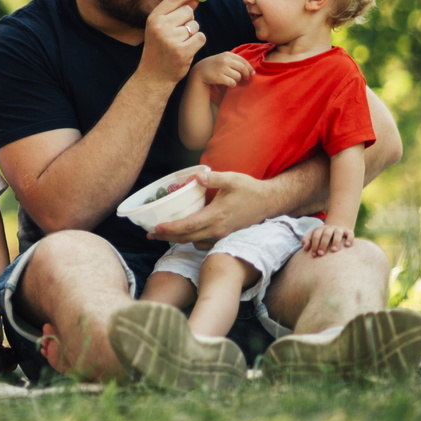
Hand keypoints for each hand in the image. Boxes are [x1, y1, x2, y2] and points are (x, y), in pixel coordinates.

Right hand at [138, 0, 208, 84]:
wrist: (153, 76)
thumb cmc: (159, 49)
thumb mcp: (162, 28)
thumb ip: (178, 11)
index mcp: (154, 19)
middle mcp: (161, 27)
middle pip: (188, 11)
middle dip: (189, 20)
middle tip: (179, 34)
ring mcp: (171, 39)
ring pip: (195, 25)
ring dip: (192, 33)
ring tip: (179, 44)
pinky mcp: (182, 51)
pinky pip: (200, 37)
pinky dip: (197, 42)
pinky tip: (187, 50)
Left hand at [151, 170, 270, 246]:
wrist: (269, 202)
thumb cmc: (250, 189)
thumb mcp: (232, 179)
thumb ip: (213, 178)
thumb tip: (197, 177)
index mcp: (216, 216)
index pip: (188, 226)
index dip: (171, 228)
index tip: (156, 227)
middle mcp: (217, 229)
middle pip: (187, 238)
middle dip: (167, 237)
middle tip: (151, 235)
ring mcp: (221, 235)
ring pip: (194, 241)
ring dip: (178, 240)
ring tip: (163, 235)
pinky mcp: (225, 235)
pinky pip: (204, 243)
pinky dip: (191, 240)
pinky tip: (185, 235)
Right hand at [191, 51, 253, 86]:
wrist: (200, 71)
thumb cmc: (214, 65)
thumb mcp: (223, 58)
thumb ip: (235, 61)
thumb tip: (251, 70)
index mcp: (227, 54)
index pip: (243, 61)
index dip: (250, 68)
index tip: (252, 73)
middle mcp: (225, 60)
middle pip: (243, 68)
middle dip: (246, 74)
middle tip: (246, 78)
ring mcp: (221, 68)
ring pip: (238, 76)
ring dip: (237, 80)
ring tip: (232, 79)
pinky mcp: (219, 77)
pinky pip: (232, 82)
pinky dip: (233, 84)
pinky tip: (229, 83)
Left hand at [302, 222, 353, 256]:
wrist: (337, 225)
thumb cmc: (323, 235)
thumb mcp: (314, 235)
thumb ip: (307, 240)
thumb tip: (305, 248)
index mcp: (320, 229)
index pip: (316, 236)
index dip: (314, 245)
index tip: (314, 255)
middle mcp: (330, 228)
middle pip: (326, 234)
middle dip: (323, 244)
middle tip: (321, 254)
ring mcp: (339, 229)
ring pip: (338, 233)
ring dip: (336, 241)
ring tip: (333, 251)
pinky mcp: (348, 231)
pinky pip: (350, 234)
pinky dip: (349, 239)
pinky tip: (347, 246)